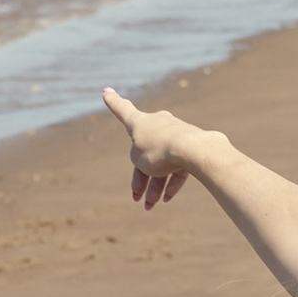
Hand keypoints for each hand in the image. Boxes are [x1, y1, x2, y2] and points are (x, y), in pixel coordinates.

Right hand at [102, 86, 213, 209]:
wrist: (193, 150)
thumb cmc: (159, 151)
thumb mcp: (138, 159)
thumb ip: (140, 158)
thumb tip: (156, 162)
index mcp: (140, 122)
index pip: (122, 109)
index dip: (112, 102)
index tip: (105, 91)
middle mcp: (158, 124)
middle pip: (145, 153)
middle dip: (141, 178)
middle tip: (136, 198)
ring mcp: (176, 134)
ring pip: (162, 163)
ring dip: (155, 186)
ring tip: (151, 206)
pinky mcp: (192, 146)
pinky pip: (178, 166)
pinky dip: (172, 182)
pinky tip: (167, 199)